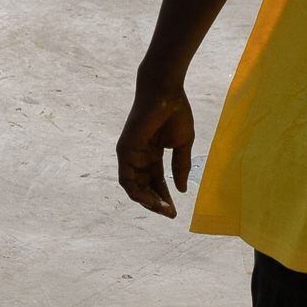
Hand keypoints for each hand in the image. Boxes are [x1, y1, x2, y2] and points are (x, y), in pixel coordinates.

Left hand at [115, 81, 194, 217]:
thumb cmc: (176, 113)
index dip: (165, 196)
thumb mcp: (183, 145)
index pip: (156, 181)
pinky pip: (127, 179)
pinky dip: (137, 192)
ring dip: (147, 201)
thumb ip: (180, 167)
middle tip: (170, 213)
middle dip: (156, 202)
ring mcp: (130, 154)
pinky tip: (151, 200)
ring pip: (134, 187)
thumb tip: (181, 190)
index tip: (175, 210)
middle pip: (144, 187)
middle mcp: (139, 156)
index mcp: (152, 154)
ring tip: (163, 209)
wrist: (165, 92)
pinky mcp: (124, 151)